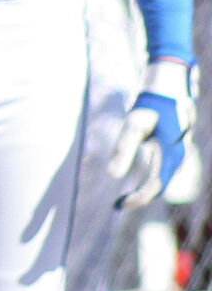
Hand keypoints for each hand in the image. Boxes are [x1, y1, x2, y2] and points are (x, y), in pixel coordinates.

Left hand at [109, 59, 197, 208]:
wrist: (170, 84)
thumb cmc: (151, 103)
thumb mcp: (134, 124)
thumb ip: (124, 149)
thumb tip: (112, 175)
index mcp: (171, 153)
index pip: (156, 185)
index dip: (138, 198)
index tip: (119, 205)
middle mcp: (178, 155)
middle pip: (161, 185)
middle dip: (141, 197)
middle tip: (119, 205)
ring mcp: (178, 151)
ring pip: (164, 178)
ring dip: (146, 190)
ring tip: (126, 198)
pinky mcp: (174, 146)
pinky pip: (165, 169)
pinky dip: (152, 179)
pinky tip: (139, 182)